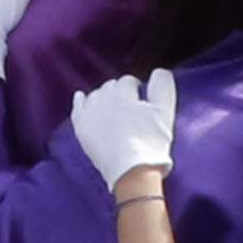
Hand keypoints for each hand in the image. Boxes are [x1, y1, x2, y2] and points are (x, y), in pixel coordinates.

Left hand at [63, 68, 177, 194]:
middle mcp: (102, 98)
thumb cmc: (151, 141)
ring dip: (104, 98)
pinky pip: (77, 108)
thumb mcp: (165, 111)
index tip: (142, 102)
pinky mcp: (81, 129)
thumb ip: (163, 86)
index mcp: (122, 92)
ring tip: (114, 111)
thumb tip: (158, 71)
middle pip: (111, 87)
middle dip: (120, 93)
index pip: (129, 81)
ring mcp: (89, 113)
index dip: (136, 90)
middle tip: (130, 110)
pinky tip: (81, 98)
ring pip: (95, 96)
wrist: (133, 171)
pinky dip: (80, 102)